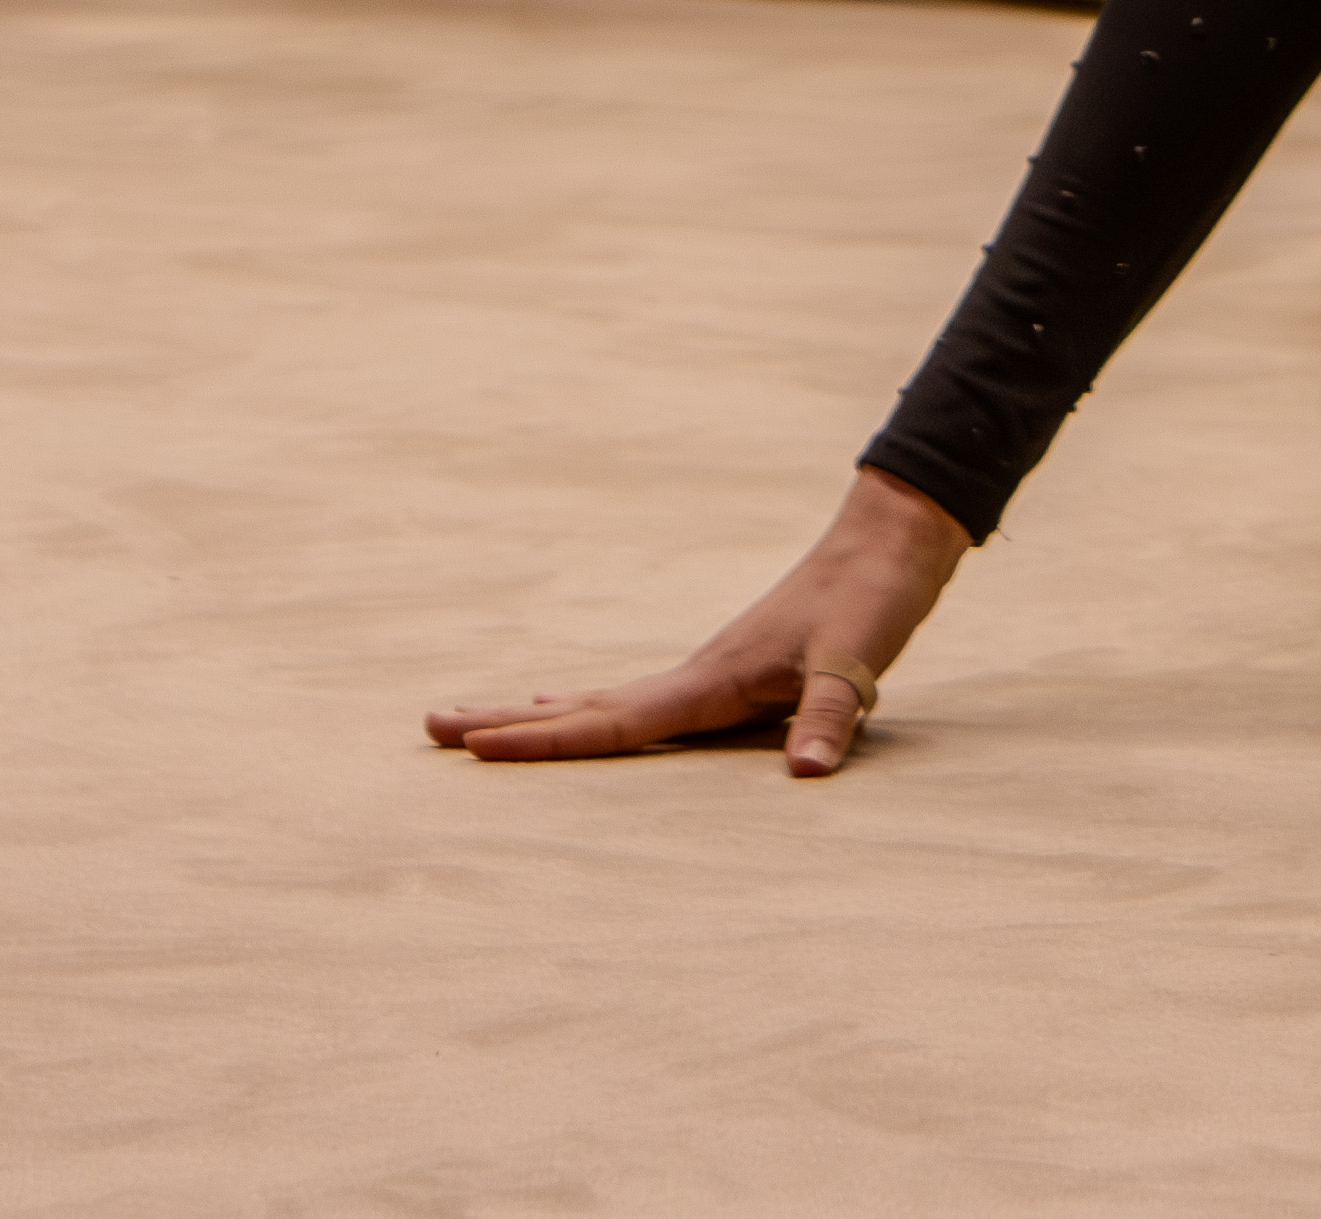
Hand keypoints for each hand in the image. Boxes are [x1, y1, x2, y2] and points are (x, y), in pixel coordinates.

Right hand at [428, 469, 974, 777]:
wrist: (889, 545)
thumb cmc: (872, 603)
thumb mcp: (856, 661)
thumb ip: (828, 717)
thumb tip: (803, 774)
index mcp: (710, 679)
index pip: (613, 720)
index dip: (546, 740)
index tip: (478, 747)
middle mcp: (693, 674)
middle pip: (583, 705)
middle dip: (510, 721)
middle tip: (432, 726)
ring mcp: (704, 671)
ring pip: (602, 698)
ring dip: (539, 712)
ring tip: (474, 721)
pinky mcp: (725, 672)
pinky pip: (639, 701)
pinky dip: (592, 710)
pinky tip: (576, 710)